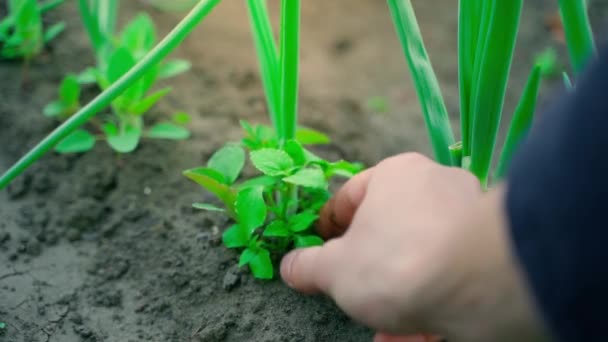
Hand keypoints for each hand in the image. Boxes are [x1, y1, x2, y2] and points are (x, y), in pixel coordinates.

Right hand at [280, 153, 545, 340]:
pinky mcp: (493, 253)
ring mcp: (469, 220)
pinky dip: (433, 306)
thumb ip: (307, 266)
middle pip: (390, 232)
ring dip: (401, 298)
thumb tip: (289, 265)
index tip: (318, 256)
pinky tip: (417, 337)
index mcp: (395, 176)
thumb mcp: (335, 270)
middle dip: (370, 273)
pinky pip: (452, 278)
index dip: (329, 229)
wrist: (480, 285)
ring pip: (422, 261)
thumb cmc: (395, 262)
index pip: (350, 197)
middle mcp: (436, 187)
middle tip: (356, 297)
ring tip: (388, 332)